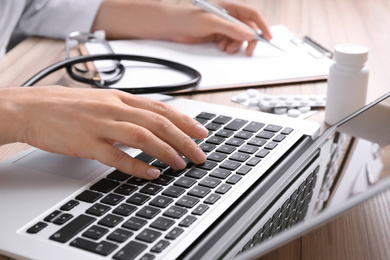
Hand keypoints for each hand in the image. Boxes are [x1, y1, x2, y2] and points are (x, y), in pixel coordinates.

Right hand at [0, 86, 207, 178]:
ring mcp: (100, 125)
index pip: (161, 108)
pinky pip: (116, 155)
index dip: (184, 120)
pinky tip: (150, 173)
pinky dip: (136, 165)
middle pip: (158, 122)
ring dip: (166, 152)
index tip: (201, 132)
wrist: (31, 107)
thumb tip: (152, 121)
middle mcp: (114, 108)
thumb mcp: (102, 100)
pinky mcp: (86, 143)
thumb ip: (127, 109)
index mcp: (120, 98)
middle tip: (199, 154)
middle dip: (184, 139)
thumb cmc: (66, 105)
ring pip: (142, 136)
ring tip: (181, 165)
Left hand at [170, 0, 271, 56]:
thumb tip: (249, 34)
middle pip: (247, 28)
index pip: (252, 14)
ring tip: (227, 49)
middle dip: (249, 40)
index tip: (267, 37)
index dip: (262, 25)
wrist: (171, 26)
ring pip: (238, 37)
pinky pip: (230, 42)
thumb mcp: (211, 22)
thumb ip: (231, 29)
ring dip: (236, 45)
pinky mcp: (216, 35)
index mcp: (229, 6)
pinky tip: (221, 47)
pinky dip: (229, 46)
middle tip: (248, 51)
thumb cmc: (187, 17)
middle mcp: (228, 15)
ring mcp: (222, 26)